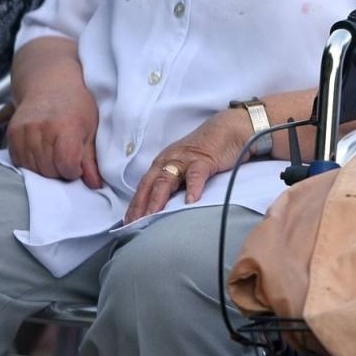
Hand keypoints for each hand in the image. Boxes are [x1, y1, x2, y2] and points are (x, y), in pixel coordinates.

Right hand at [6, 82, 102, 187]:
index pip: (66, 165)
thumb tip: (94, 184)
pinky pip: (19, 162)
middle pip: (49, 171)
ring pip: (33, 169)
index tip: (77, 165)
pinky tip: (41, 152)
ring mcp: (24, 130)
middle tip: (66, 159)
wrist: (49, 83)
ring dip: (45, 169)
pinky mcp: (12, 134)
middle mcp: (42, 128)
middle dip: (60, 171)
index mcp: (66, 126)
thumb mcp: (91, 128)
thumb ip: (91, 158)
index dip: (74, 171)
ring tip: (54, 154)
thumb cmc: (75, 105)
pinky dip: (30, 163)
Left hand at [124, 108, 249, 222]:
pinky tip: (190, 202)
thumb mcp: (184, 167)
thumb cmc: (206, 151)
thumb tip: (164, 208)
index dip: (134, 205)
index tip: (127, 224)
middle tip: (133, 226)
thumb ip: (174, 183)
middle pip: (149, 185)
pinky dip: (192, 188)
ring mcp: (185, 159)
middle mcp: (169, 161)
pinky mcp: (204, 159)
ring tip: (152, 217)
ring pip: (165, 181)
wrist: (227, 130)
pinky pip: (196, 175)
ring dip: (156, 200)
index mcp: (162, 163)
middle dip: (139, 206)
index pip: (144, 186)